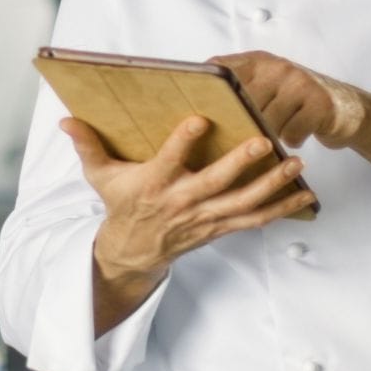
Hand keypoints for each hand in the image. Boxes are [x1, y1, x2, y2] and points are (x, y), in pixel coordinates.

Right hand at [60, 113, 314, 279]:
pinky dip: (282, 207)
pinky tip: (304, 193)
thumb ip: (87, 145)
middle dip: (241, 163)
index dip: (183, 142)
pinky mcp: (221, 227)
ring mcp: (206, 218)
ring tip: (296, 163)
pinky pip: (256, 219)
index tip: (199, 119)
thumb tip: (66, 120)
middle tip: (264, 141)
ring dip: (273, 185)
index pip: (168, 160)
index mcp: (153, 185)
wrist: (134, 251)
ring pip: (244, 203)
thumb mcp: (100, 176)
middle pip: (215, 183)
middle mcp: (182, 202)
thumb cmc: (121, 204)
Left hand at [209, 50, 366, 148]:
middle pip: (243, 101)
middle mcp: (278, 67)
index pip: (222, 68)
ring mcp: (300, 83)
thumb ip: (240, 91)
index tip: (193, 109)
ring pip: (267, 121)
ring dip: (268, 136)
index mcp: (259, 61)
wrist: (350, 109)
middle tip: (237, 140)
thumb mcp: (269, 87)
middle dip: (238, 124)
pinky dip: (291, 141)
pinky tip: (296, 136)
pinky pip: (291, 133)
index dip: (206, 88)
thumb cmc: (298, 104)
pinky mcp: (320, 104)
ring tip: (272, 137)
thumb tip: (195, 114)